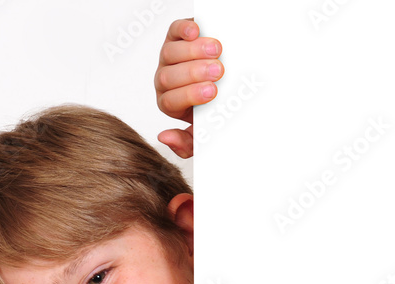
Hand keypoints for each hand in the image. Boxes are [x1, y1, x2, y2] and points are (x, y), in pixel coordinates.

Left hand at [154, 18, 223, 157]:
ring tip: (217, 50)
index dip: (190, 96)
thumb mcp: (204, 131)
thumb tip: (164, 137)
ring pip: (170, 53)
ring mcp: (169, 56)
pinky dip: (184, 29)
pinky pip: (174, 30)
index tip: (212, 92)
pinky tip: (197, 31)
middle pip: (168, 77)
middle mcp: (165, 80)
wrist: (230, 83)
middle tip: (218, 71)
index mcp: (170, 103)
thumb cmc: (216, 108)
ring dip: (193, 52)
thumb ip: (188, 143)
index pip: (170, 102)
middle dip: (194, 73)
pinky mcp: (176, 35)